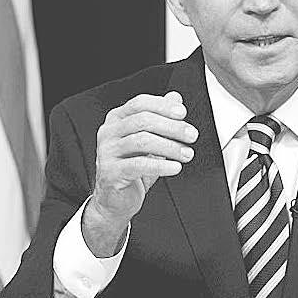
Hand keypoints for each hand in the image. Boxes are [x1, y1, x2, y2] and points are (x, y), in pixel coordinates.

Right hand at [82, 91, 197, 256]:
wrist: (115, 200)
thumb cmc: (132, 168)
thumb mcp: (150, 140)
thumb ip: (160, 118)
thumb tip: (175, 98)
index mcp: (116, 119)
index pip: (140, 104)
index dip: (163, 106)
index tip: (183, 113)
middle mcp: (108, 132)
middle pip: (142, 121)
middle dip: (172, 127)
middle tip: (191, 135)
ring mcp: (106, 152)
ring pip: (141, 141)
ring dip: (169, 147)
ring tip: (187, 154)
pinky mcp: (110, 172)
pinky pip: (137, 165)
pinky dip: (160, 166)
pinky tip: (175, 167)